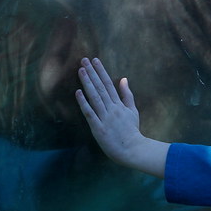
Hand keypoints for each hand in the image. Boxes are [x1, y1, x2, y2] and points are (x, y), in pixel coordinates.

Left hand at [75, 57, 167, 176]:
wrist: (133, 149)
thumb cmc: (132, 131)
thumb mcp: (132, 110)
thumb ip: (127, 95)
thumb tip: (123, 79)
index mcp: (119, 104)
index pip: (109, 84)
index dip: (101, 71)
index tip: (95, 60)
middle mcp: (112, 108)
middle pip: (100, 87)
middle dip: (92, 73)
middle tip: (83, 60)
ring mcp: (105, 118)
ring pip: (95, 97)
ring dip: (87, 83)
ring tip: (80, 70)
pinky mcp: (98, 128)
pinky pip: (90, 113)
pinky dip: (84, 102)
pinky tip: (78, 92)